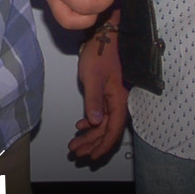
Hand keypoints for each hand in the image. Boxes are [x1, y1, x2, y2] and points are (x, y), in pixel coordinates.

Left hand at [68, 19, 128, 161]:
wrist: (105, 36)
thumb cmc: (100, 52)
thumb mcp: (92, 77)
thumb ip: (94, 100)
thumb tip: (94, 122)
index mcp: (119, 99)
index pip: (114, 129)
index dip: (103, 145)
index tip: (92, 156)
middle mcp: (119, 101)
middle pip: (108, 130)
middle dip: (92, 144)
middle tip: (76, 152)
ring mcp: (114, 98)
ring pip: (104, 124)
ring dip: (90, 135)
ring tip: (75, 144)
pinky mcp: (108, 94)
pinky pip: (102, 114)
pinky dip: (92, 123)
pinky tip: (82, 125)